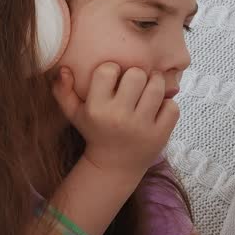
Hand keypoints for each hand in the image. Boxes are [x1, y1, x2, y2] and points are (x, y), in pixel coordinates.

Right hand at [51, 62, 179, 173]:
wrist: (114, 166)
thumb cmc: (95, 132)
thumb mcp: (74, 114)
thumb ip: (62, 91)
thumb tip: (63, 69)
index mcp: (96, 109)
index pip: (108, 70)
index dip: (112, 70)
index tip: (112, 80)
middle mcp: (118, 117)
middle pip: (136, 74)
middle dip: (136, 75)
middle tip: (134, 82)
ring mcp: (141, 126)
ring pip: (157, 87)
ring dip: (155, 83)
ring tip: (149, 88)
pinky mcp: (160, 134)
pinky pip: (172, 106)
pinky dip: (168, 104)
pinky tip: (158, 108)